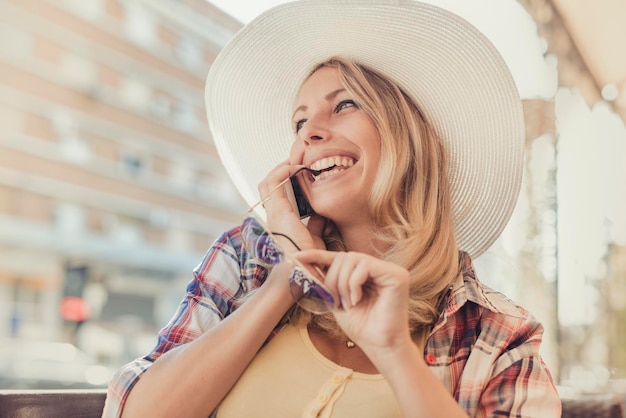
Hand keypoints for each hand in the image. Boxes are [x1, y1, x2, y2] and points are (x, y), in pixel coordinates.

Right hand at [258, 161, 324, 252]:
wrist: (304, 269)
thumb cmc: (309, 259)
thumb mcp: (315, 238)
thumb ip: (315, 224)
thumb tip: (320, 213)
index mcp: (279, 222)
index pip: (275, 196)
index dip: (284, 182)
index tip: (300, 173)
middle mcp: (272, 216)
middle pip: (268, 187)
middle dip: (281, 172)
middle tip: (297, 163)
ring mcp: (273, 212)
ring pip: (267, 182)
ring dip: (281, 168)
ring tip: (296, 161)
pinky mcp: (278, 210)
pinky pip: (274, 182)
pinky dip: (284, 171)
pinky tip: (297, 167)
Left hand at [293, 250, 410, 352]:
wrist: (380, 346)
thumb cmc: (361, 326)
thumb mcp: (335, 300)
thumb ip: (323, 281)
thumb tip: (302, 261)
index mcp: (366, 273)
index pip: (339, 257)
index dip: (317, 255)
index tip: (297, 257)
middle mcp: (379, 268)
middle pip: (344, 256)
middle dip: (333, 279)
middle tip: (337, 302)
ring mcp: (389, 270)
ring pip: (352, 258)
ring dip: (342, 284)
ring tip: (349, 304)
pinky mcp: (397, 275)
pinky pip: (365, 266)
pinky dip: (353, 284)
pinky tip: (357, 300)